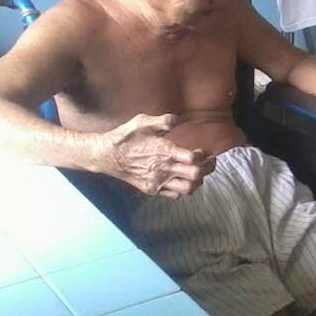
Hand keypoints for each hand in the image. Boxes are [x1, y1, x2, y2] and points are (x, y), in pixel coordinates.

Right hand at [99, 114, 215, 198]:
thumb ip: (164, 120)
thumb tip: (179, 119)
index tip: (202, 150)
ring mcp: (158, 182)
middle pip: (196, 175)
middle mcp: (163, 169)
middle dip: (208, 168)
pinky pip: (175, 196)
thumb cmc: (125, 137)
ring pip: (188, 189)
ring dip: (198, 181)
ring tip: (198, 172)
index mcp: (163, 151)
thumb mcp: (143, 121)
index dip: (203, 155)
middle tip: (210, 161)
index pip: (193, 159)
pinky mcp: (152, 190)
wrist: (105, 156)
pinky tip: (183, 179)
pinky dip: (184, 189)